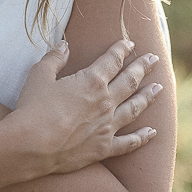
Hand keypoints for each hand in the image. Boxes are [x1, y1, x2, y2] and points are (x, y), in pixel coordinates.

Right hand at [9, 39, 160, 175]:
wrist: (32, 145)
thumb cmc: (33, 108)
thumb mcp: (39, 76)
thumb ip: (54, 59)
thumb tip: (63, 46)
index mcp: (91, 81)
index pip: (112, 60)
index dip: (122, 49)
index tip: (130, 43)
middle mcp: (105, 102)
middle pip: (130, 81)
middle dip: (142, 67)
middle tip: (154, 59)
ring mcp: (107, 126)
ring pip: (134, 108)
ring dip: (147, 97)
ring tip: (158, 88)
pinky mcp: (103, 148)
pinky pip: (128, 142)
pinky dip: (142, 137)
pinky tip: (152, 132)